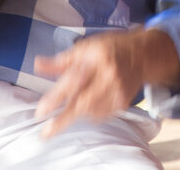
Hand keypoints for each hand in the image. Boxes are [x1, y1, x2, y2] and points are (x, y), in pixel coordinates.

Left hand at [33, 28, 179, 136]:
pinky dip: (89, 112)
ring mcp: (118, 90)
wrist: (141, 55)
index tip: (41, 111)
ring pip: (90, 111)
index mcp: (96, 58)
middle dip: (63, 119)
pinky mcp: (123, 102)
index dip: (56, 97)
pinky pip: (100, 115)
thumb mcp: (85, 48)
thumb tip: (38, 64)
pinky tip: (90, 101)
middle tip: (46, 132)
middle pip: (82, 102)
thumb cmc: (109, 49)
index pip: (73, 80)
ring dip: (76, 112)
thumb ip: (61, 61)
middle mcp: (108, 75)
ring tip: (73, 105)